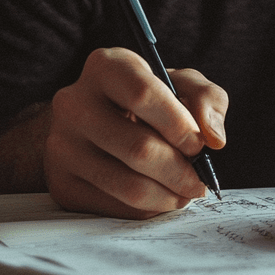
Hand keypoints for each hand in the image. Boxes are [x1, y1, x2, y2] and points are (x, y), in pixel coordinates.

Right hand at [44, 47, 227, 217]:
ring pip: (126, 184)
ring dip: (168, 195)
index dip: (178, 124)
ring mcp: (61, 145)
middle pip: (137, 147)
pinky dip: (146, 208)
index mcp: (106, 66)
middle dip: (179, 171)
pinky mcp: (60, 183)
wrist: (94, 122)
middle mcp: (74, 103)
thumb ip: (207, 99)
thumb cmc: (148, 99)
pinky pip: (112, 207)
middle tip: (199, 181)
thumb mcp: (182, 83)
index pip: (142, 94)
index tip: (199, 145)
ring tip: (186, 192)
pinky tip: (160, 197)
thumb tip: (214, 139)